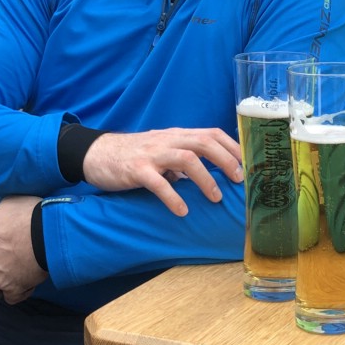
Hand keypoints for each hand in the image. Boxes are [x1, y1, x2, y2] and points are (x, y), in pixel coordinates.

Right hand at [82, 128, 243, 216]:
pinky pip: (157, 182)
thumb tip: (210, 178)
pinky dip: (173, 197)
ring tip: (216, 198)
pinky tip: (182, 211)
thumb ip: (184, 161)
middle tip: (239, 180)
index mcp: (176, 136)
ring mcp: (151, 154)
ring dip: (205, 179)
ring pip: (185, 159)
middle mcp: (167, 140)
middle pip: (203, 143)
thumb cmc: (133, 156)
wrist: (96, 154)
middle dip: (225, 160)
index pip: (211, 133)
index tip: (249, 162)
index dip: (232, 146)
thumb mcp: (162, 152)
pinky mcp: (135, 170)